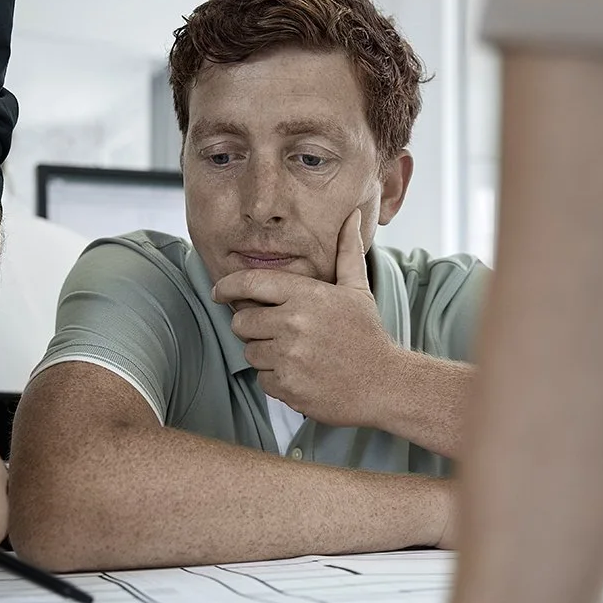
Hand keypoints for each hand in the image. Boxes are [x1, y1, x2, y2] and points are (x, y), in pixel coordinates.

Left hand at [212, 210, 399, 425]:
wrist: (384, 384)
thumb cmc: (366, 335)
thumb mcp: (358, 290)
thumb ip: (347, 252)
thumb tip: (353, 217)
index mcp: (306, 295)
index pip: (250, 283)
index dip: (227, 286)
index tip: (219, 292)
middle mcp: (294, 323)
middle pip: (241, 321)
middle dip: (251, 327)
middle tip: (276, 332)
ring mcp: (289, 356)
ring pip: (250, 352)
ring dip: (265, 355)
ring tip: (295, 354)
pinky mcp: (288, 385)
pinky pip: (262, 379)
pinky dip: (276, 379)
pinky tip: (301, 374)